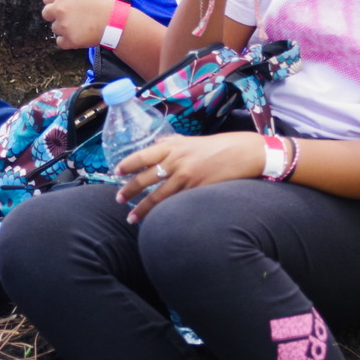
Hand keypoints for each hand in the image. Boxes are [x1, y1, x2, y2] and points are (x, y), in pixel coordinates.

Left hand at [41, 0, 113, 47]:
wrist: (114, 21)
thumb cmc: (100, 1)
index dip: (56, 1)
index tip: (68, 5)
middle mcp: (59, 9)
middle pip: (46, 14)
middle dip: (57, 15)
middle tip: (73, 16)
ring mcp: (63, 25)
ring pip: (55, 28)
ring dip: (64, 28)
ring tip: (80, 24)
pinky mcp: (69, 40)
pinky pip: (60, 42)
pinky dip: (68, 40)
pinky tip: (79, 34)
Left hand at [115, 131, 266, 223]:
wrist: (243, 153)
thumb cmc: (218, 146)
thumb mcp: (191, 140)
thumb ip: (172, 143)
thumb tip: (156, 144)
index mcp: (173, 146)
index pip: (142, 156)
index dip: (127, 165)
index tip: (117, 172)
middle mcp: (176, 161)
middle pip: (145, 178)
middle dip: (129, 190)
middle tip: (118, 199)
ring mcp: (186, 177)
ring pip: (158, 196)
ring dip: (142, 209)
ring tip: (131, 218)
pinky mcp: (197, 190)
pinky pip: (175, 203)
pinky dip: (164, 212)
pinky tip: (156, 220)